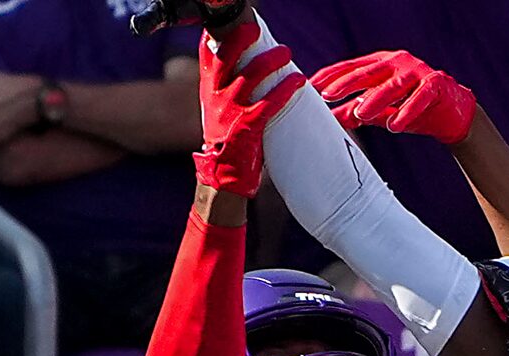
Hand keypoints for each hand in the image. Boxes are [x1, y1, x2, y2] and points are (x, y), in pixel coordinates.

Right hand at [194, 16, 302, 195]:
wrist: (222, 180)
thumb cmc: (225, 144)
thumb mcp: (218, 113)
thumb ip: (224, 90)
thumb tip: (240, 66)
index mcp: (208, 91)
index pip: (208, 55)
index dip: (215, 36)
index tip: (228, 22)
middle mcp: (217, 97)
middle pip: (227, 56)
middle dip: (243, 38)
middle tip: (257, 29)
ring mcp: (231, 112)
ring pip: (251, 74)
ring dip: (271, 59)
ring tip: (286, 52)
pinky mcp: (248, 128)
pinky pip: (269, 102)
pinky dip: (286, 89)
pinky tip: (299, 81)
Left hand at [312, 50, 475, 145]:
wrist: (452, 113)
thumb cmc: (414, 109)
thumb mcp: (383, 112)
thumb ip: (360, 112)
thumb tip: (334, 119)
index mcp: (382, 64)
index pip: (352, 67)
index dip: (332, 76)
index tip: (312, 87)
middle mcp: (397, 63)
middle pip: (368, 72)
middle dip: (345, 84)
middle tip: (326, 96)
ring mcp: (417, 72)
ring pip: (393, 85)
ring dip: (375, 99)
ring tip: (359, 113)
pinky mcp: (436, 85)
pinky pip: (420, 98)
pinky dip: (407, 112)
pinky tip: (395, 126)